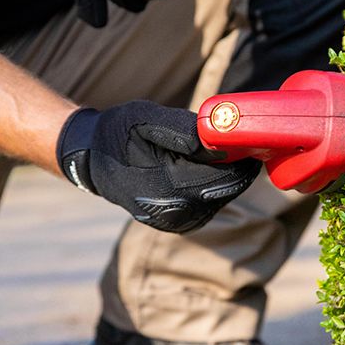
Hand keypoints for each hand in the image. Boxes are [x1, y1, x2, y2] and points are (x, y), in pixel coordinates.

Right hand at [56, 102, 259, 232]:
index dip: (245, 160)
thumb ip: (185, 132)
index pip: (226, 178)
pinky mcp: (177, 224)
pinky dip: (212, 187)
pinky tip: (205, 169)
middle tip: (245, 143)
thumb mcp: (147, 120)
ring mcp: (176, 222)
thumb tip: (221, 145)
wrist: (90, 159)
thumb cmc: (119, 133)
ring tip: (222, 153)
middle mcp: (176, 212)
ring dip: (226, 177)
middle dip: (239, 168)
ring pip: (219, 198)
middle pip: (227, 190)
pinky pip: (208, 205)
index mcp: (170, 187)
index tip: (254, 140)